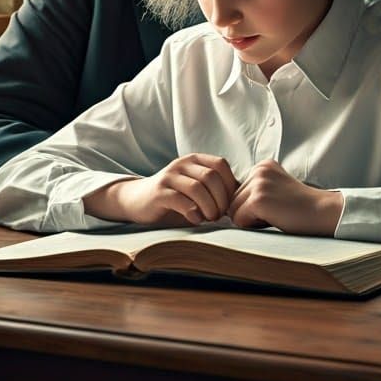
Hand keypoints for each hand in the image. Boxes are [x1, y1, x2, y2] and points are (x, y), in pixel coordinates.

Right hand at [83, 154, 238, 226]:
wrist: (137, 200)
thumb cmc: (174, 198)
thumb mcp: (196, 188)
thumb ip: (216, 189)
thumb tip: (243, 199)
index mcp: (194, 160)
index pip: (221, 165)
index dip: (230, 186)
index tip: (229, 205)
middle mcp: (182, 163)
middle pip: (211, 177)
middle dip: (221, 199)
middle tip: (219, 216)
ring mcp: (169, 176)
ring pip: (198, 187)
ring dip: (209, 207)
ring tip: (209, 219)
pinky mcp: (159, 192)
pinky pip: (181, 200)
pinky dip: (193, 212)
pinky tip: (196, 220)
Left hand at [227, 159, 342, 235]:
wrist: (323, 212)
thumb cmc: (300, 208)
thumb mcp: (275, 189)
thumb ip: (254, 191)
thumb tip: (224, 206)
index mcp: (262, 166)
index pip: (237, 192)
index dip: (252, 207)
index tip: (276, 206)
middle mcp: (258, 170)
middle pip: (232, 200)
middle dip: (248, 213)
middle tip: (275, 212)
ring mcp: (258, 183)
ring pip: (233, 211)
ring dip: (250, 220)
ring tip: (275, 215)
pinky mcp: (258, 199)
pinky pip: (239, 220)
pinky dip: (253, 226)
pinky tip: (274, 218)